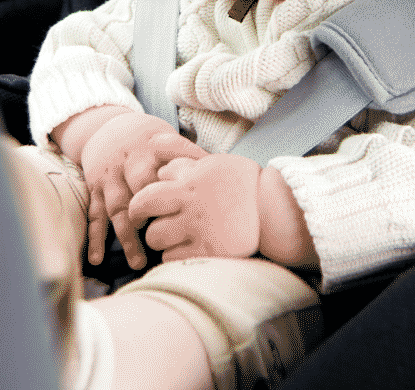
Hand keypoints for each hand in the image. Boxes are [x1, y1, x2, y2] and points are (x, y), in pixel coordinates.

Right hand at [79, 111, 206, 269]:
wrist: (105, 127)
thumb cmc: (147, 140)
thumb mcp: (166, 138)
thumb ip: (189, 157)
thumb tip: (223, 174)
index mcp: (152, 147)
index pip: (169, 156)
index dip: (181, 173)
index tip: (195, 195)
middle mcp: (129, 161)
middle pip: (140, 183)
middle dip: (152, 208)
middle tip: (167, 235)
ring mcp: (111, 177)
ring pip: (118, 207)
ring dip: (127, 236)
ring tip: (139, 262)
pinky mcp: (96, 189)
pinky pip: (95, 215)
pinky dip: (95, 237)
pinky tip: (97, 259)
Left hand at [128, 153, 261, 261]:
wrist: (272, 208)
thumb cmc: (241, 183)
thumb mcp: (212, 162)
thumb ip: (182, 159)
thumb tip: (155, 156)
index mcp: (190, 179)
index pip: (149, 190)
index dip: (142, 200)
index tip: (144, 207)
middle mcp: (191, 203)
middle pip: (143, 211)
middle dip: (142, 218)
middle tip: (148, 221)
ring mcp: (198, 228)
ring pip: (155, 238)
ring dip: (159, 238)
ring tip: (173, 235)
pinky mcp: (208, 250)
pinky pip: (171, 258)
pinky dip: (174, 254)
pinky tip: (186, 248)